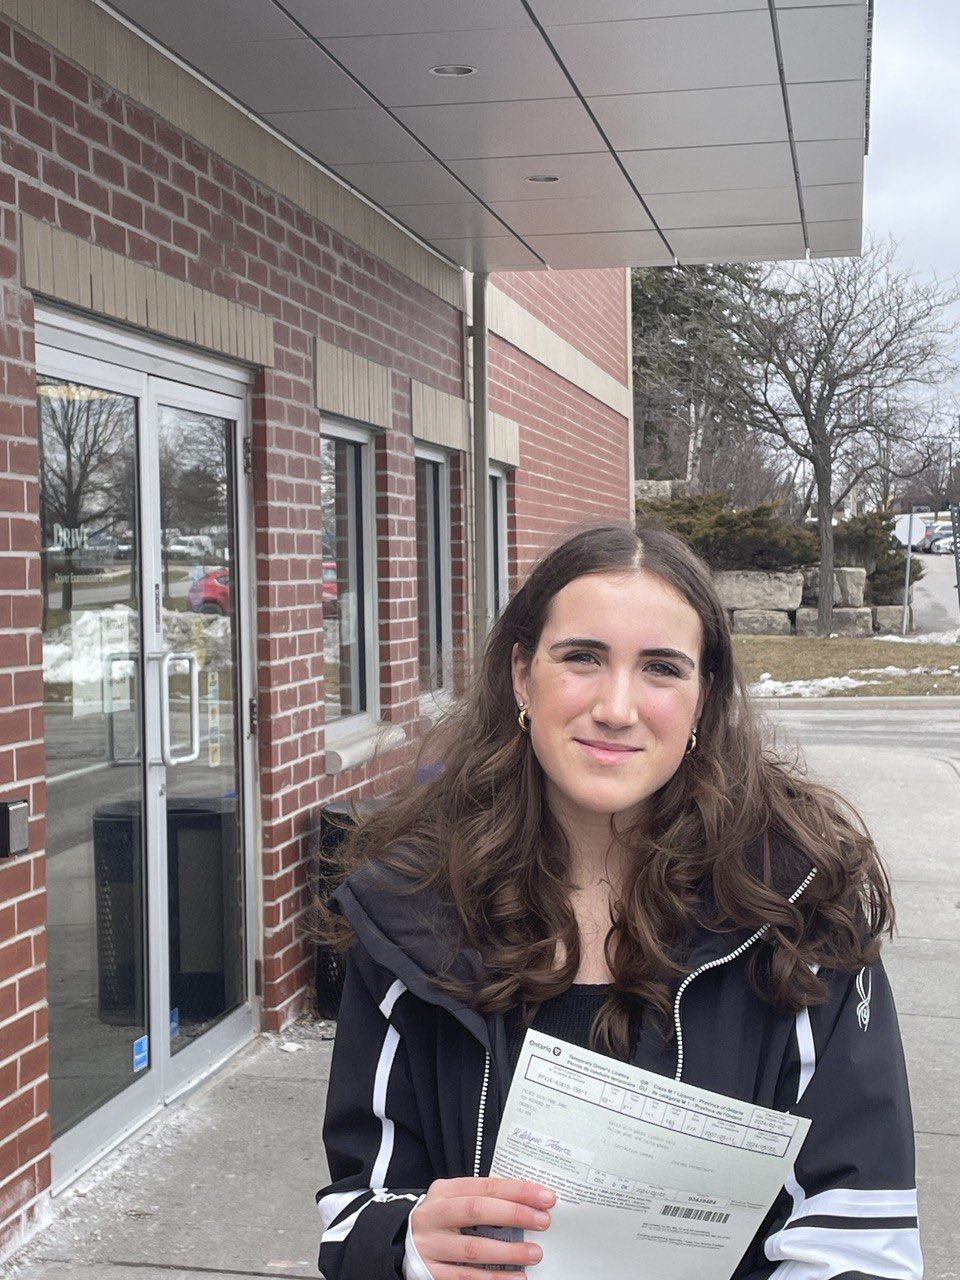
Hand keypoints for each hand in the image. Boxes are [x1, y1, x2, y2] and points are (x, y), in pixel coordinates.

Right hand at [409, 1175, 554, 1279]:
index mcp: (444, 1191)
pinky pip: (465, 1278)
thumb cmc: (440, 1220)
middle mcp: (434, 1215)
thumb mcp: (453, 1200)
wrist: (400, 1244)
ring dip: (508, 1252)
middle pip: (476, 1210)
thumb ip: (482, 1199)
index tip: (545, 1197)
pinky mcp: (431, 1272)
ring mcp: (431, 1245)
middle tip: (543, 1221)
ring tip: (534, 1253)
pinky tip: (515, 1279)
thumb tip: (528, 1204)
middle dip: (514, 1214)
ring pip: (472, 1248)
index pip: (485, 1186)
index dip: (517, 1190)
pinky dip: (493, 1279)